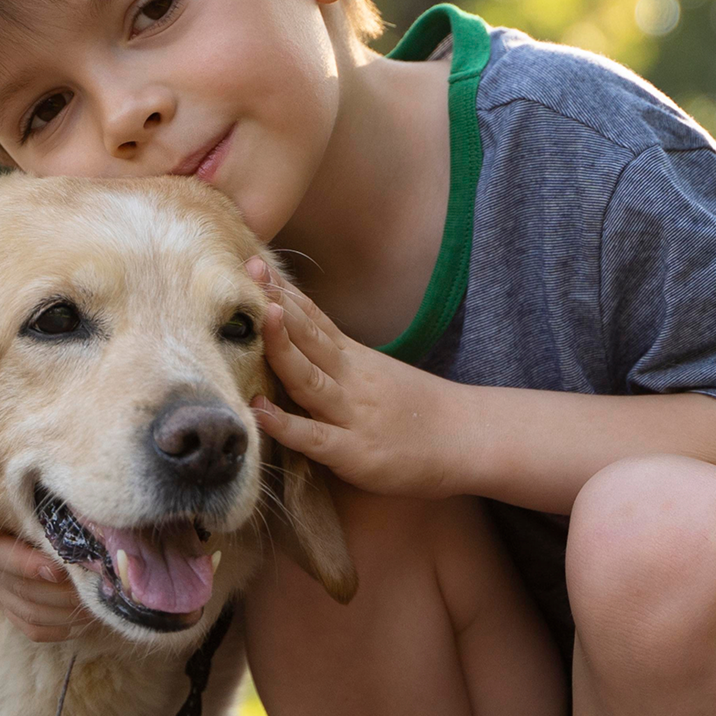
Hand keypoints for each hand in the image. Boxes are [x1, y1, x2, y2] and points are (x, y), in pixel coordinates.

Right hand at [0, 429, 92, 642]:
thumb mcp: (1, 498)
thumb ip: (32, 508)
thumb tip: (79, 514)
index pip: (2, 558)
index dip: (31, 566)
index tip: (61, 568)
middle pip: (24, 591)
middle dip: (63, 594)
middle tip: (98, 587)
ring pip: (29, 612)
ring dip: (65, 614)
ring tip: (97, 606)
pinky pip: (27, 626)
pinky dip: (56, 629)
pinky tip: (80, 623)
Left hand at [248, 260, 458, 497]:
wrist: (468, 437)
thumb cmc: (419, 410)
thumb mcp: (378, 373)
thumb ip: (339, 357)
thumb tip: (301, 339)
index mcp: (354, 359)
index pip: (314, 319)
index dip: (284, 293)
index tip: (256, 264)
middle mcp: (350, 379)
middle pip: (309, 337)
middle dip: (276, 306)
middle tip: (247, 274)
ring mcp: (351, 414)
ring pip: (309, 379)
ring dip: (283, 349)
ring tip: (259, 321)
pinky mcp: (353, 452)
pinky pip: (315, 437)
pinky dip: (287, 426)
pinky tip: (260, 413)